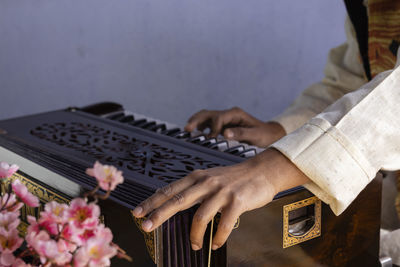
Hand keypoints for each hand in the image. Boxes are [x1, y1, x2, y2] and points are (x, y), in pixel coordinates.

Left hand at [132, 149, 309, 249]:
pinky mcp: (237, 201)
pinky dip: (218, 237)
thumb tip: (174, 205)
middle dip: (159, 215)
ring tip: (193, 245)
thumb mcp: (210, 178)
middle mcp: (206, 182)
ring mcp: (221, 192)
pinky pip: (223, 224)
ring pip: (200, 216)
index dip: (152, 201)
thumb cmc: (234, 178)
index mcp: (197, 177)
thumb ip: (194, 189)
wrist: (261, 171)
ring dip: (194, 235)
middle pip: (177, 201)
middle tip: (146, 226)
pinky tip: (216, 244)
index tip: (137, 212)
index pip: (169, 190)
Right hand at [184, 107, 285, 147]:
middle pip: (208, 113)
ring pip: (206, 116)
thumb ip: (240, 133)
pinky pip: (209, 123)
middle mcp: (229, 114)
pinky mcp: (224, 125)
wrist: (270, 134)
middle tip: (187, 129)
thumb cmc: (264, 135)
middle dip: (197, 120)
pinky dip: (201, 126)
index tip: (212, 138)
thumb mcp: (255, 135)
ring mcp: (225, 119)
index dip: (213, 127)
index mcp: (235, 114)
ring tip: (187, 130)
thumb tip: (224, 134)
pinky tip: (196, 133)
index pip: (219, 117)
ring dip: (196, 121)